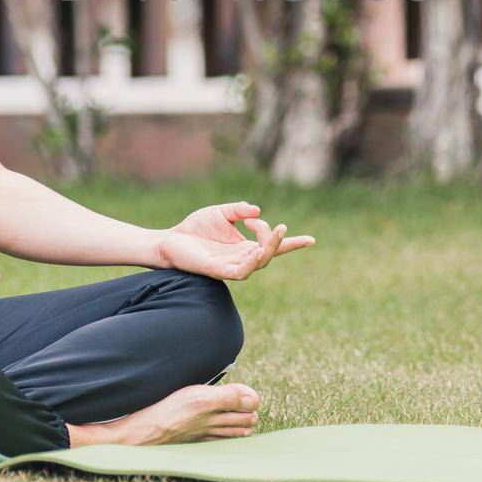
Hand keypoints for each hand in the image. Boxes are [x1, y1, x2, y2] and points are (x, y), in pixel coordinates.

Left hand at [156, 200, 314, 280]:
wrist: (169, 240)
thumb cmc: (194, 229)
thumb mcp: (220, 212)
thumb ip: (239, 210)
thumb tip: (258, 211)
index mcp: (244, 246)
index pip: (273, 246)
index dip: (292, 244)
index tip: (312, 239)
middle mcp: (242, 258)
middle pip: (269, 251)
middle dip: (274, 237)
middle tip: (270, 224)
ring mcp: (232, 266)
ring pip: (259, 261)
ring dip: (269, 247)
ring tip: (276, 230)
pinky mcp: (219, 271)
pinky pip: (241, 271)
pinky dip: (252, 262)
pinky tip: (257, 251)